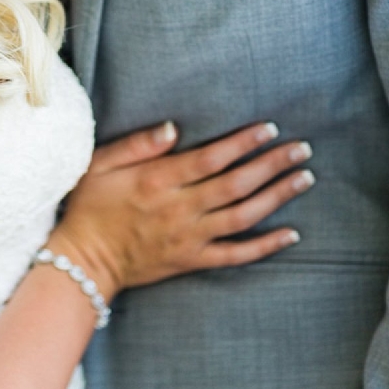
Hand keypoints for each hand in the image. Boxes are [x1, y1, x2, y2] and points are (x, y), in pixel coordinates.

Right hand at [50, 122, 312, 297]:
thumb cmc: (89, 207)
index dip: (243, 143)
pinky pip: (236, 255)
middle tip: (302, 149)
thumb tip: (173, 127)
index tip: (270, 128)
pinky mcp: (192, 261)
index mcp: (158, 181)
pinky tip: (291, 234)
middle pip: (236, 184)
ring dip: (277, 197)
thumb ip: (137, 144)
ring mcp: (190, 238)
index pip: (211, 158)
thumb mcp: (100, 165)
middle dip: (272, 164)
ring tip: (305, 178)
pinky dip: (266, 246)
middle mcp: (180, 209)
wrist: (83, 261)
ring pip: (243, 216)